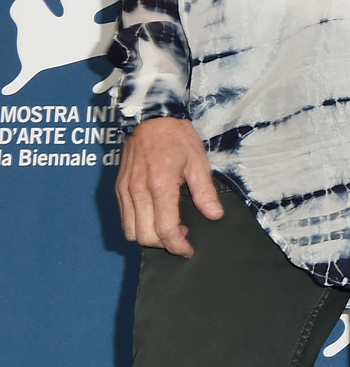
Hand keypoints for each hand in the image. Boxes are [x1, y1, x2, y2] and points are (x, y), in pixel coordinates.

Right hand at [116, 117, 221, 256]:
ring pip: (130, 231)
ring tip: (169, 227)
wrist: (151, 117)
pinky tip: (155, 217)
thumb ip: (204, 191)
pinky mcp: (119, 188)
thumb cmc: (177, 136)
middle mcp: (137, 192)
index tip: (188, 249)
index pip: (164, 230)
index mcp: (159, 186)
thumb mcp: (198, 161)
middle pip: (144, 236)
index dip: (177, 245)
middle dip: (164, 244)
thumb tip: (214, 215)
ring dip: (148, 237)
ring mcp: (125, 191)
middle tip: (182, 237)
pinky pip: (124, 218)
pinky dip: (138, 226)